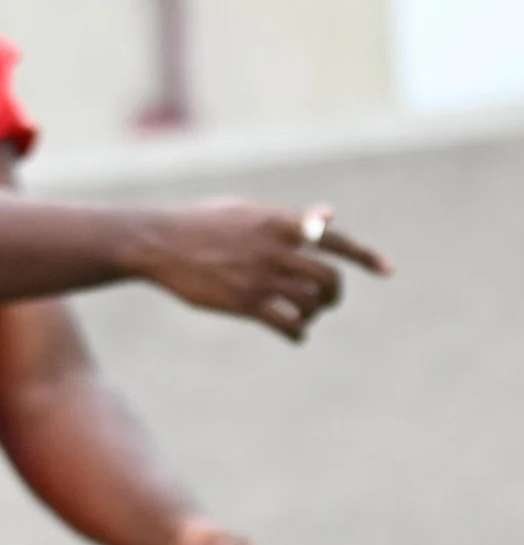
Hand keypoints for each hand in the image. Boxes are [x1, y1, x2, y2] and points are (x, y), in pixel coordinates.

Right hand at [132, 201, 388, 340]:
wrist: (157, 243)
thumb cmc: (199, 223)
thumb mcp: (247, 211)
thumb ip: (290, 218)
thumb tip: (329, 215)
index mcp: (281, 223)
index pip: (336, 240)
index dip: (366, 256)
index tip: (387, 271)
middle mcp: (278, 250)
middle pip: (329, 278)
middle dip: (333, 294)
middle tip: (326, 302)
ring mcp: (262, 277)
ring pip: (311, 302)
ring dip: (314, 313)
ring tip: (304, 316)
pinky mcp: (244, 302)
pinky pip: (287, 323)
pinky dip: (297, 332)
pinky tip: (294, 334)